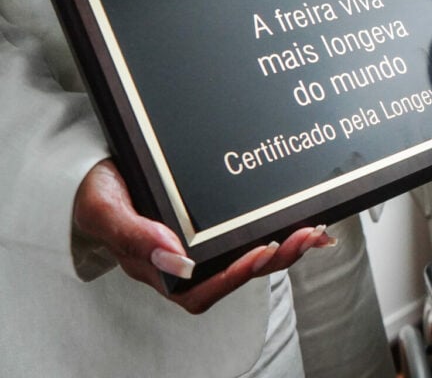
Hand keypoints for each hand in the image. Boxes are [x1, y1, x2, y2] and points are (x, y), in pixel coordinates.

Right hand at [73, 160, 334, 314]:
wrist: (98, 161)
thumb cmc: (99, 188)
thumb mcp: (103, 208)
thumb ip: (132, 234)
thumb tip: (176, 258)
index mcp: (158, 265)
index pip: (200, 290)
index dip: (233, 277)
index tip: (260, 252)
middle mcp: (186, 258)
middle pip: (236, 272)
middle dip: (275, 258)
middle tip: (305, 236)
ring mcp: (204, 238)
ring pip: (250, 253)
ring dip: (285, 244)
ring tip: (313, 229)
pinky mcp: (218, 216)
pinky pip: (252, 228)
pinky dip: (282, 224)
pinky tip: (308, 216)